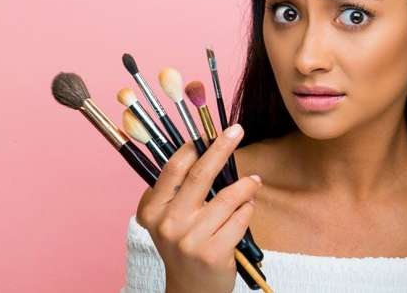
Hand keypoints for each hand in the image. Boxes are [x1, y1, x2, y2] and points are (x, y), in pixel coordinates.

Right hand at [135, 124, 262, 292]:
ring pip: (228, 197)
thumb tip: (207, 149)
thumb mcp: (172, 218)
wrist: (191, 289)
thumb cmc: (186, 245)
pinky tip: (247, 210)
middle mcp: (167, 224)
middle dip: (221, 147)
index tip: (209, 131)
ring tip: (253, 182)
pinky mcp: (213, 253)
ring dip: (246, 185)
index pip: (173, 169)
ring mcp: (189, 240)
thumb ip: (181, 190)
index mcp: (152, 211)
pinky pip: (241, 218)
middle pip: (200, 175)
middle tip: (237, 131)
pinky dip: (248, 209)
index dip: (193, 146)